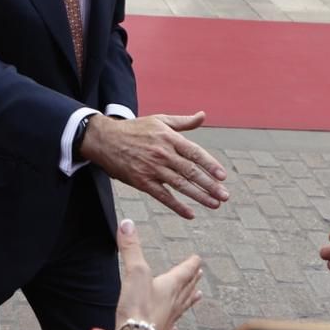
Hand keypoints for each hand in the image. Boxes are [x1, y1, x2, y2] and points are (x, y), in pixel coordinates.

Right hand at [82, 112, 229, 219]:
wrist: (105, 139)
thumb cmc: (135, 129)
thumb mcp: (159, 120)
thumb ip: (183, 122)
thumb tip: (203, 115)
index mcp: (169, 138)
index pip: (194, 153)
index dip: (210, 165)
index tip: (223, 176)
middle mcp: (162, 153)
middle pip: (190, 171)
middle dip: (209, 185)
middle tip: (224, 196)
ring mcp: (152, 168)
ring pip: (180, 185)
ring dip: (199, 196)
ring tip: (215, 204)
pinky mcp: (141, 181)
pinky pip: (162, 196)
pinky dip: (177, 206)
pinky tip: (190, 214)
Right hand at [113, 217, 201, 329]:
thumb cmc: (138, 307)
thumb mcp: (134, 271)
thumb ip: (131, 247)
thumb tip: (127, 223)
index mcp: (170, 286)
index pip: (185, 271)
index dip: (191, 263)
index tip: (198, 258)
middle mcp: (173, 302)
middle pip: (187, 288)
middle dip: (193, 279)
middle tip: (200, 274)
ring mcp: (168, 319)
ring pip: (183, 306)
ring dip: (190, 299)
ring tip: (198, 295)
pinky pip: (172, 326)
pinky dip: (175, 323)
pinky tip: (176, 327)